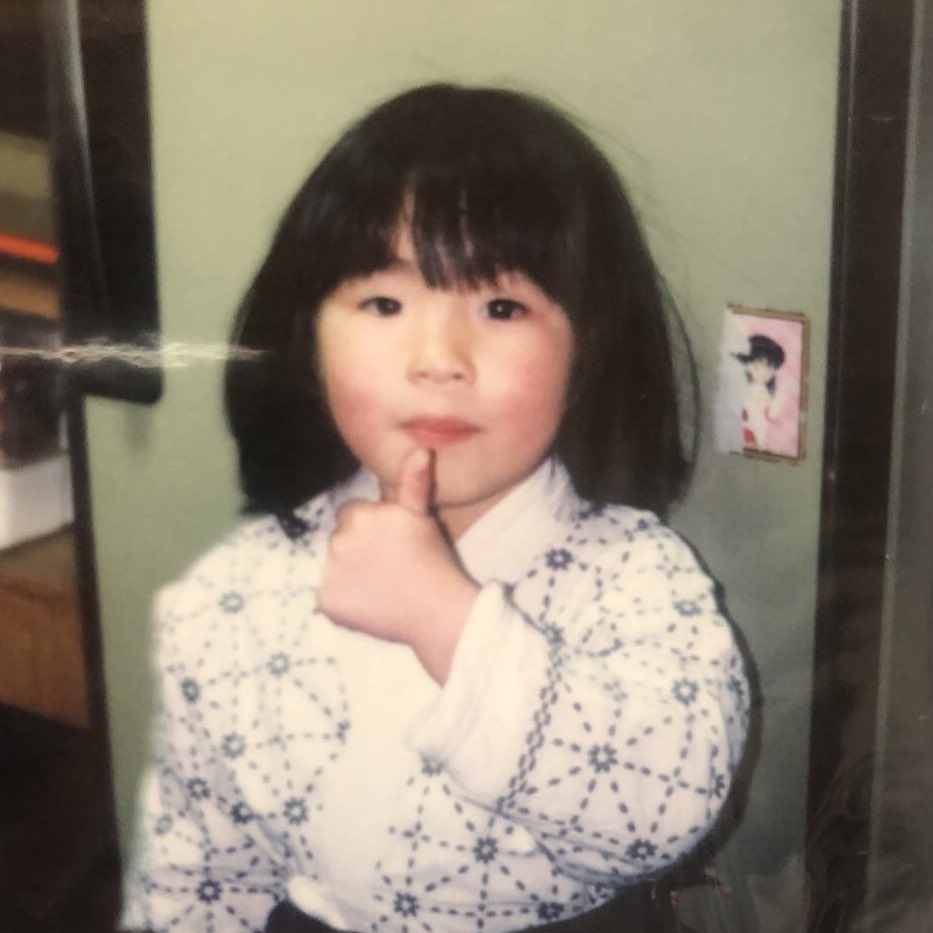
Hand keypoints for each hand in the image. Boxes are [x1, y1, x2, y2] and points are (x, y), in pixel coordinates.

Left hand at [318, 448, 479, 682]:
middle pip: (340, 539)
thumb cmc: (432, 559)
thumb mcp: (421, 514)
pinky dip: (344, 601)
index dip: (372, 528)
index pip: (350, 514)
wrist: (436, 610)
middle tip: (389, 564)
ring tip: (382, 584)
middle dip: (358, 548)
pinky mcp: (327, 601)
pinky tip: (371, 603)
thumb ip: (413, 479)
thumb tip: (421, 448)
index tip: (391, 543)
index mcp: (358, 516)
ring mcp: (330, 573)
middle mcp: (338, 541)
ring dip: (349, 573)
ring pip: (333, 566)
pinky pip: (329, 596)